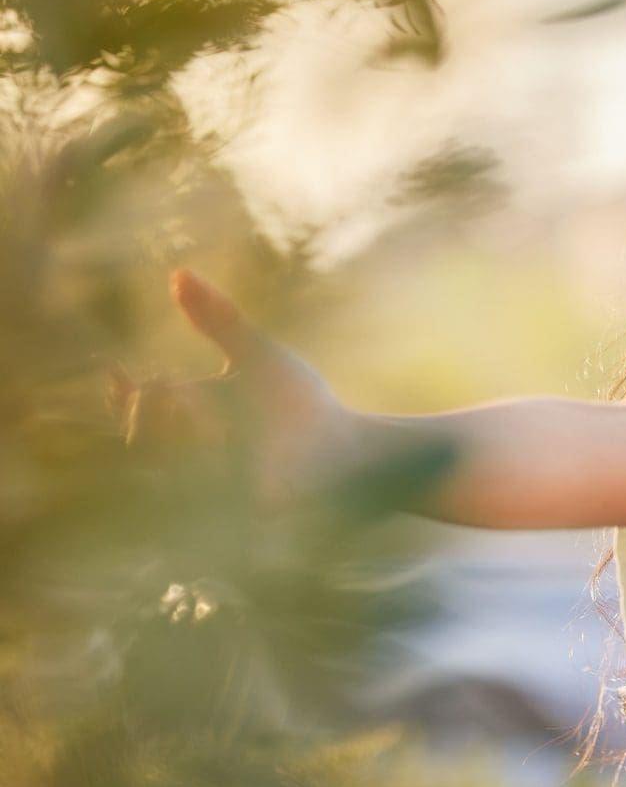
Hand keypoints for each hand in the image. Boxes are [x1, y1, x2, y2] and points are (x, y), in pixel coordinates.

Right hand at [106, 267, 358, 508]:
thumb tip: (178, 274)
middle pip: (138, 436)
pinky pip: (193, 496)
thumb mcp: (256, 354)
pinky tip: (226, 446)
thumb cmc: (301, 403)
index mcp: (191, 416)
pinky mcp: (227, 513)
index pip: (135, 410)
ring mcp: (207, 487)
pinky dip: (204, 466)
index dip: (120, 395)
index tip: (117, 371)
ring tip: (213, 420)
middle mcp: (190, 454)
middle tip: (175, 389)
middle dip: (150, 409)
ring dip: (180, 435)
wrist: (347, 446)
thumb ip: (218, 319)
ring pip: (158, 467)